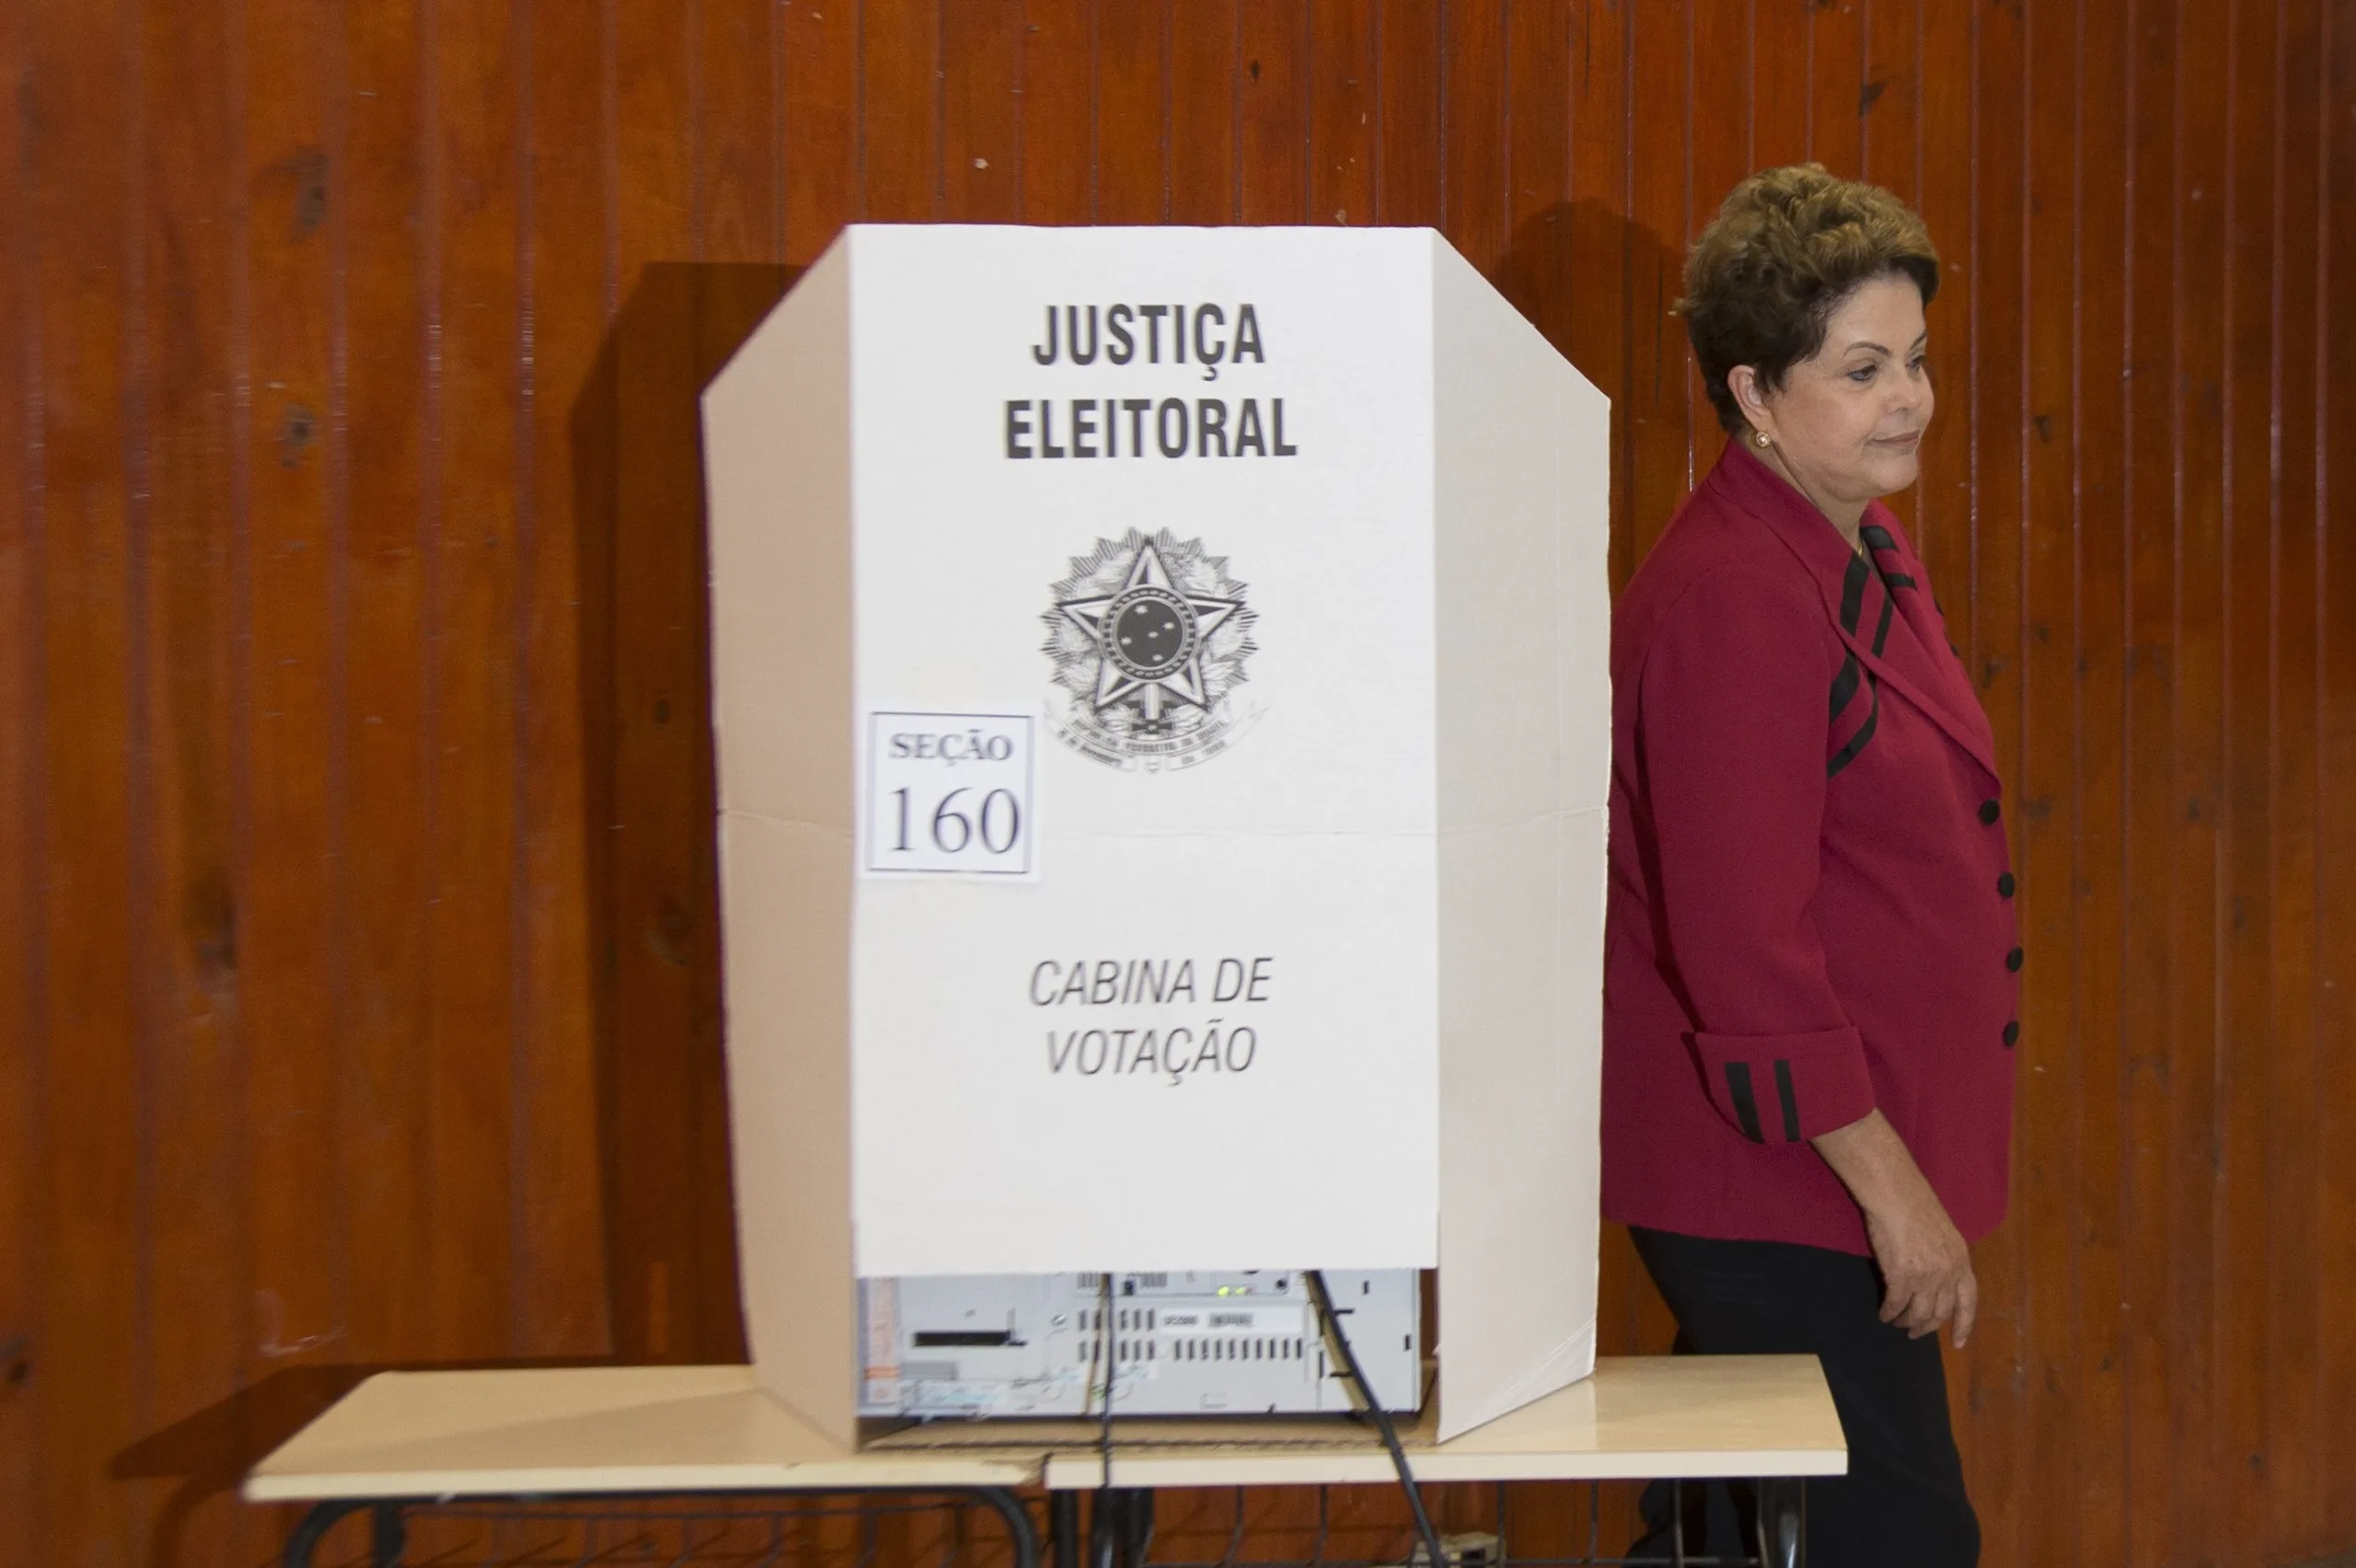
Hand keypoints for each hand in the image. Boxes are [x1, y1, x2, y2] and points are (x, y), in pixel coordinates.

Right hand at [1861, 1182, 1977, 1347]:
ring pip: (1918, 1313)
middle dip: (1927, 1327)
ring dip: (1906, 1322)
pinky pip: (1895, 1304)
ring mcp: (1925, 1278)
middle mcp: (1947, 1274)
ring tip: (1897, 1323)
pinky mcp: (1902, 1278)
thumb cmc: (1916, 1206)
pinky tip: (1883, 1315)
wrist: (1897, 1196)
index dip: (1964, 1325)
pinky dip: (1888, 1313)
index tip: (1958, 1343)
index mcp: (1961, 1262)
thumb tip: (1935, 1276)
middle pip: (1940, 1313)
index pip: (1968, 1302)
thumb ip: (1944, 1258)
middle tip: (1914, 1333)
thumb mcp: (1943, 1234)